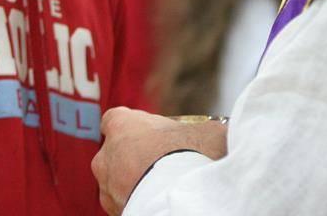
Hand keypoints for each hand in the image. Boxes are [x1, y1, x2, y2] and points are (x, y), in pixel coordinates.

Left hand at [92, 107, 227, 215]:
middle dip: (135, 159)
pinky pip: (126, 204)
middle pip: (117, 154)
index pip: (114, 120)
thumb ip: (206, 130)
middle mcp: (106, 155)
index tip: (150, 134)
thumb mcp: (209, 132)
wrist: (182, 198)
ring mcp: (107, 188)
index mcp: (121, 124)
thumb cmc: (192, 156)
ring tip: (165, 188)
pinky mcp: (116, 213)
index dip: (133, 127)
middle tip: (163, 164)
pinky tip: (161, 202)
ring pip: (118, 183)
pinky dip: (140, 203)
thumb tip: (220, 134)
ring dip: (136, 184)